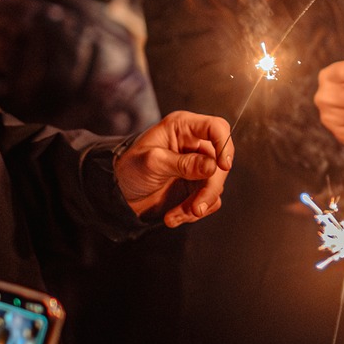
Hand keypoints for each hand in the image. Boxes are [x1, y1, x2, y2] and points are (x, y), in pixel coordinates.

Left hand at [114, 110, 234, 225]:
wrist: (119, 194)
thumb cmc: (129, 168)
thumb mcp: (152, 162)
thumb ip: (182, 163)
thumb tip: (212, 166)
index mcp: (183, 128)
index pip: (216, 128)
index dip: (224, 145)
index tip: (223, 166)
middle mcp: (195, 146)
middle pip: (220, 163)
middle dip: (209, 189)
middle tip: (196, 208)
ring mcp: (197, 168)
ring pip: (215, 185)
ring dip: (198, 204)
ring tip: (176, 214)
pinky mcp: (197, 187)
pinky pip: (208, 200)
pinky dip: (193, 212)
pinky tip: (174, 216)